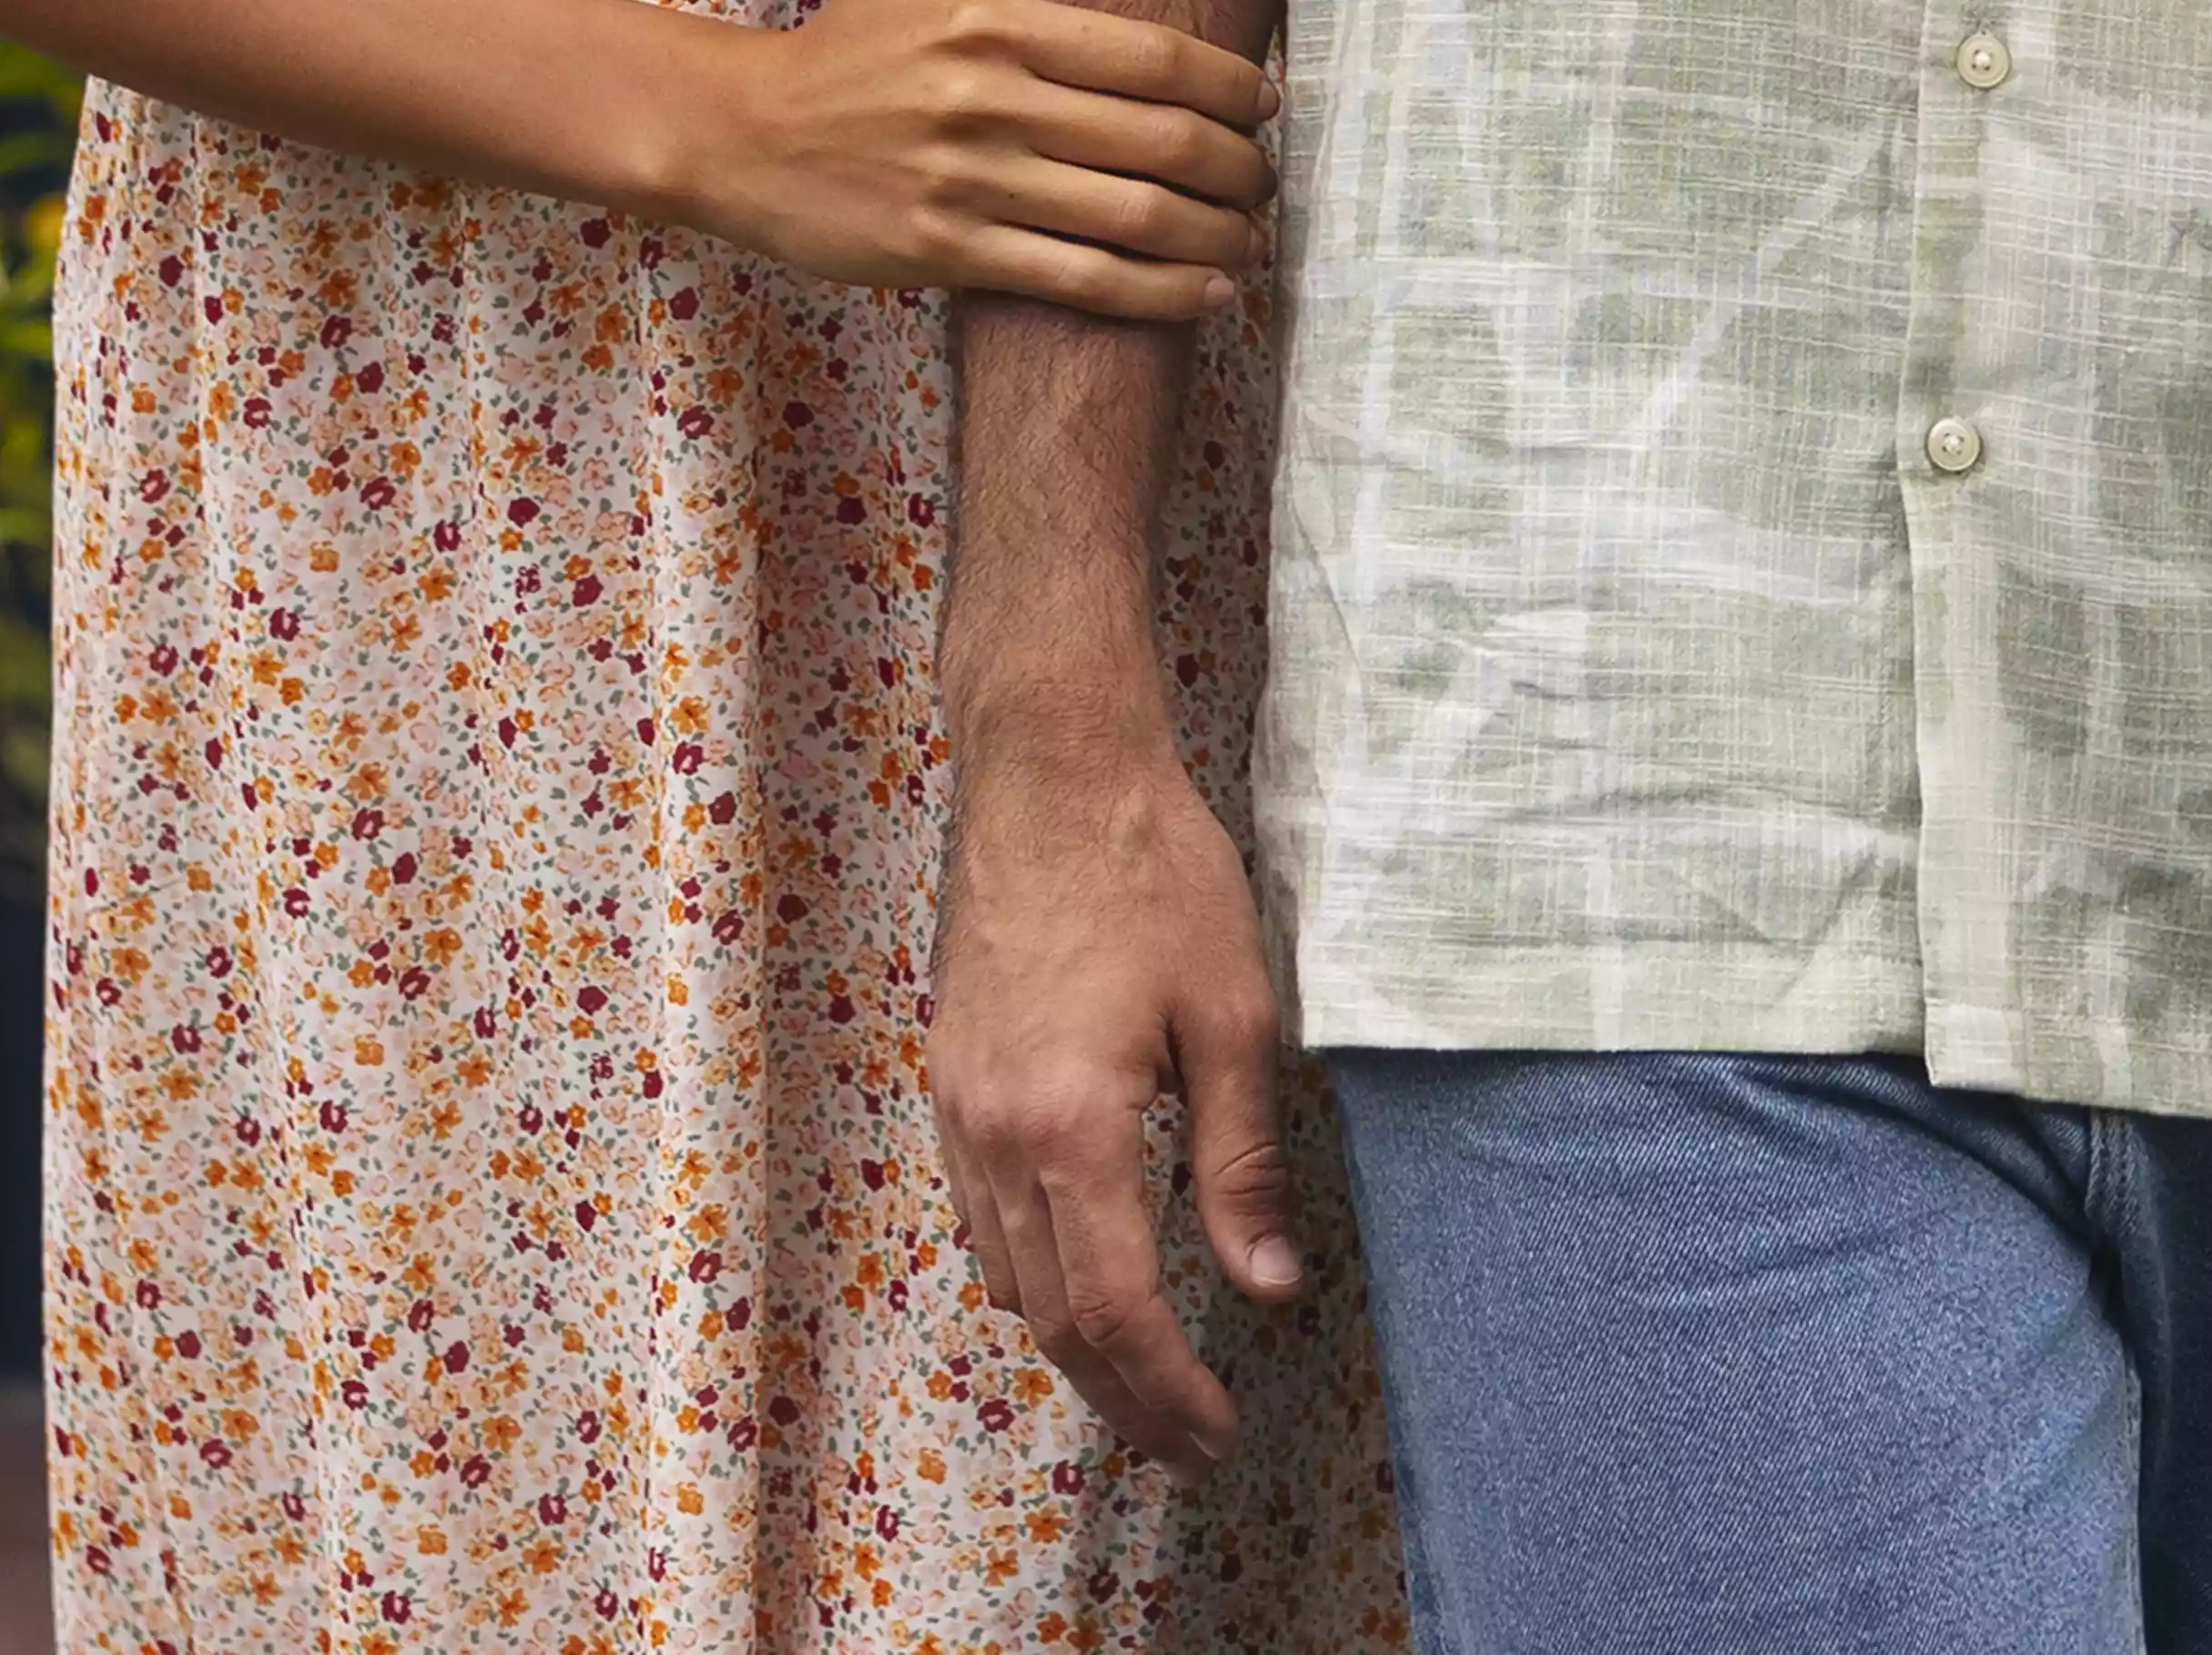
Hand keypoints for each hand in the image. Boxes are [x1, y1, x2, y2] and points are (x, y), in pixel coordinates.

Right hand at [666, 0, 1272, 315]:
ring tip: (1251, 238)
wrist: (742, 136)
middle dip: (1241, 167)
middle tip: (1268, 178)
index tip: (1269, 102)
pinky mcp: (951, 253)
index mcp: (995, 24)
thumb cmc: (845, 46)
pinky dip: (1159, 294)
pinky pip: (1081, 282)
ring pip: (1133, 217)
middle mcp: (992, 104)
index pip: (1153, 55)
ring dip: (1216, 235)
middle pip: (1161, 140)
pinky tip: (1204, 292)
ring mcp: (973, 184)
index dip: (1234, 84)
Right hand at [931, 716, 1301, 1463]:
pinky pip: (976, 1216)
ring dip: (1072, 1346)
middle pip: (1049, 1316)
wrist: (1050, 767)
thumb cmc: (1154, 872)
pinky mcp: (947, 1076)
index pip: (1115, 1308)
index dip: (1168, 1391)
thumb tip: (1264, 1290)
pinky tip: (1079, 1279)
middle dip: (1122, 1396)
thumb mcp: (1233, 1015)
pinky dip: (1028, 1274)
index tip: (1218, 1435)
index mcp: (1071, 1125)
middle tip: (1187, 1444)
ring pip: (1003, 1275)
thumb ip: (1240, 1164)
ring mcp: (958, 1105)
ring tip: (1144, 1383)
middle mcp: (995, 1132)